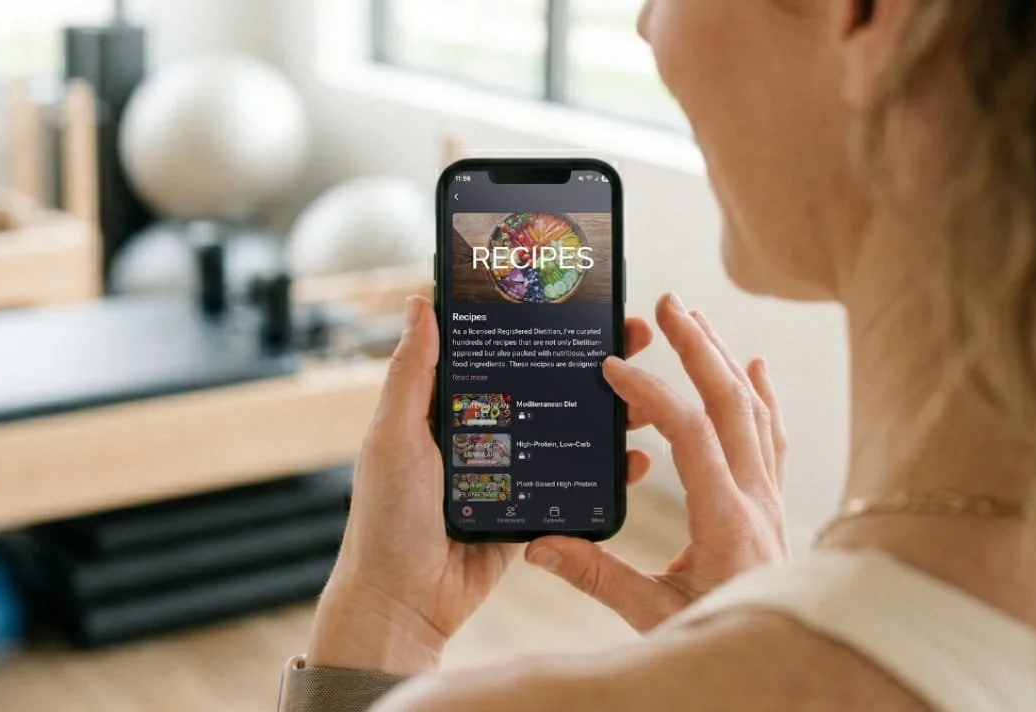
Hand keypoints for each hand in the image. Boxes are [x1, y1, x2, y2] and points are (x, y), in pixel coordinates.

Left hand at [307, 297, 655, 673]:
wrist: (404, 602)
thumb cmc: (387, 517)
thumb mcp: (395, 436)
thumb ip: (411, 373)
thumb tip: (420, 302)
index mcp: (446, 405)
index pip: (499, 348)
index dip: (535, 323)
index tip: (575, 300)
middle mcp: (481, 428)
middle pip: (544, 382)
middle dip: (589, 360)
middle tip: (632, 336)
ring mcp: (508, 467)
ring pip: (565, 426)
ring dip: (608, 409)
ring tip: (647, 392)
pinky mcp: (528, 505)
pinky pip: (571, 479)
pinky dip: (604, 467)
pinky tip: (634, 456)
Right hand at [525, 293, 789, 632]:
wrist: (781, 659)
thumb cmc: (715, 636)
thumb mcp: (652, 614)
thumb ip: (597, 577)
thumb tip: (538, 546)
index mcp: (725, 521)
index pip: (692, 436)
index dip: (653, 395)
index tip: (614, 369)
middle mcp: (756, 499)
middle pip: (733, 405)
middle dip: (700, 348)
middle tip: (669, 304)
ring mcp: (770, 498)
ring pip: (755, 412)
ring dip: (725, 361)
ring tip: (697, 320)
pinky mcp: (772, 503)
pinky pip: (771, 435)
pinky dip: (761, 394)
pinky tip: (754, 366)